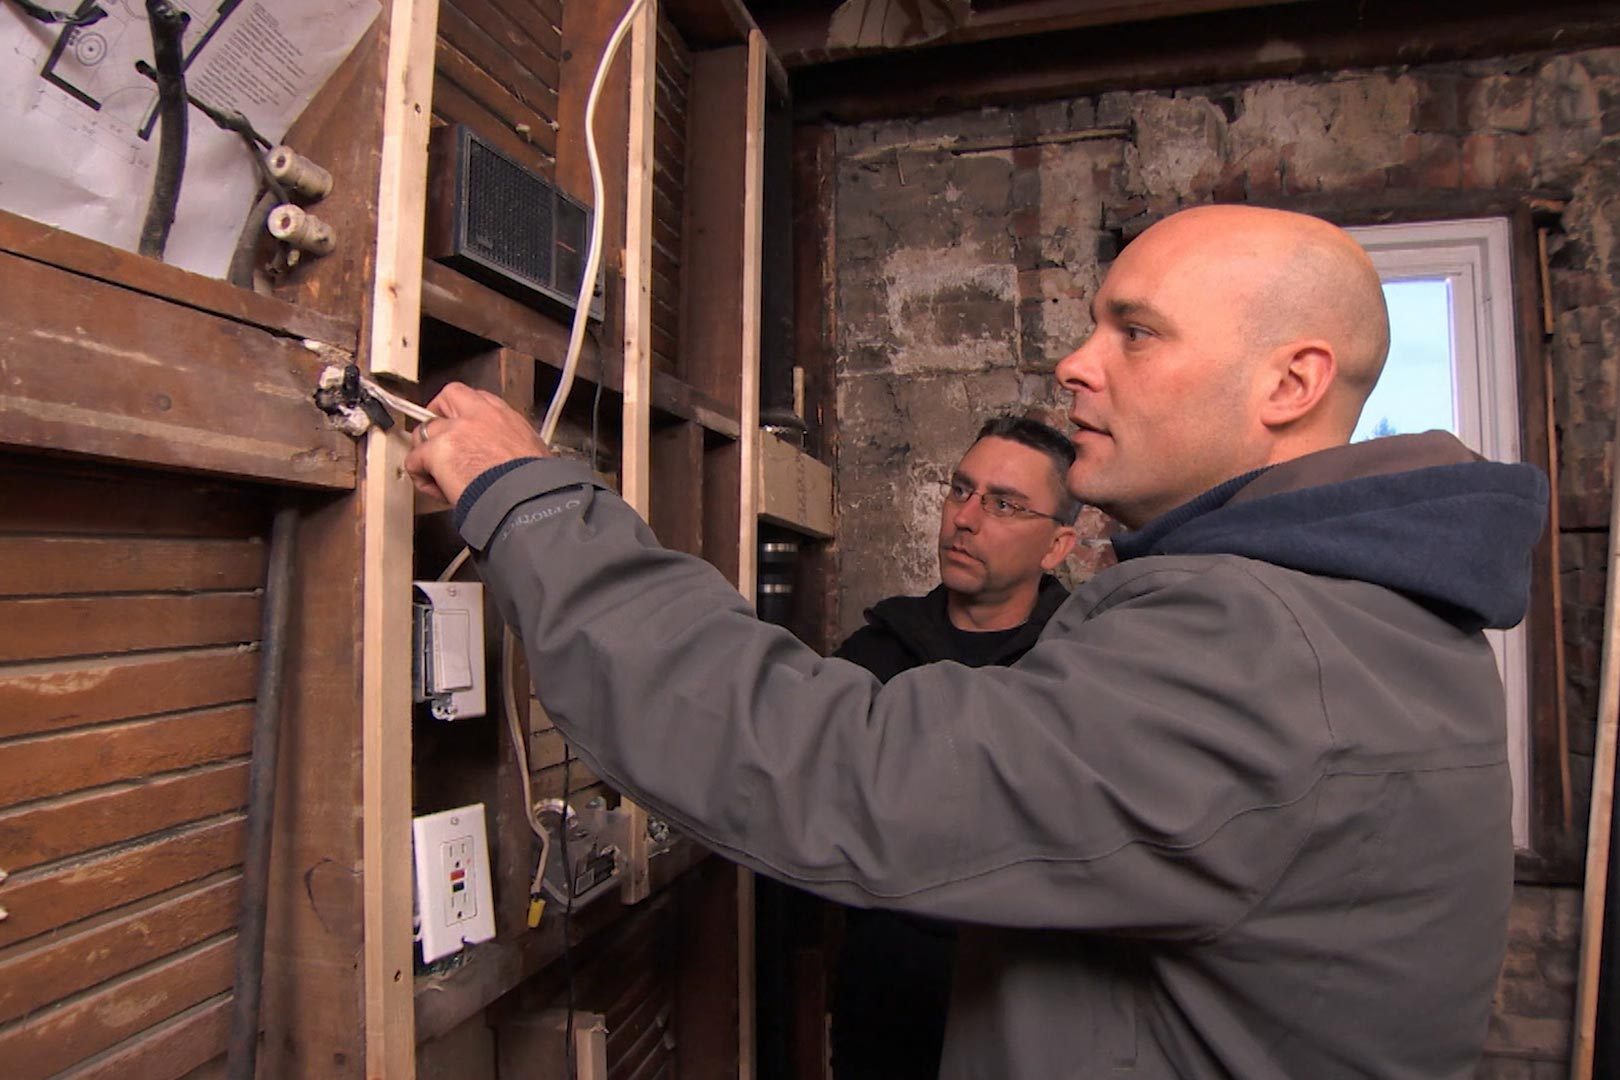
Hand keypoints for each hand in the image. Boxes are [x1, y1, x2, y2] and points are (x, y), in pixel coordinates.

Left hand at [403, 382, 550, 506]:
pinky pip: (415, 460)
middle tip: (438, 439)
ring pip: (424, 430)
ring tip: (436, 475)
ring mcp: (455, 430)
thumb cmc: (534, 485)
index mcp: (504, 416)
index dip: (464, 412)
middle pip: (447, 397)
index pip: (477, 398)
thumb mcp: (534, 453)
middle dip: (437, 414)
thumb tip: (510, 460)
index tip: (463, 426)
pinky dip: (421, 476)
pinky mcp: (437, 451)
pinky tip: (436, 491)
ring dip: (426, 450)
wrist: (525, 498)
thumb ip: (514, 447)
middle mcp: (478, 415)